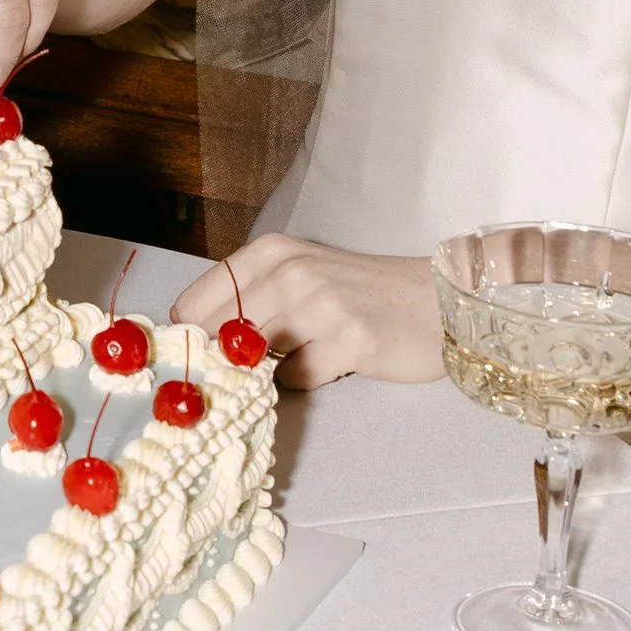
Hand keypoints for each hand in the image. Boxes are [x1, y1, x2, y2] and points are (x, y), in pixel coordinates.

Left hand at [172, 235, 443, 389]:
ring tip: (305, 353)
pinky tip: (333, 361)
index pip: (196, 302)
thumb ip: (253, 299)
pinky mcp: (348, 341)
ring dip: (269, 370)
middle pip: (218, 335)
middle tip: (243, 371)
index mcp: (271, 252)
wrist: (440, 300)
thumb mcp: (302, 275)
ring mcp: (320, 305)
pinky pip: (296, 378)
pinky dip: (306, 379)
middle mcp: (291, 272)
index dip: (190, 338)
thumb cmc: (365, 293)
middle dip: (223, 362)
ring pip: (255, 359)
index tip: (197, 359)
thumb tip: (199, 343)